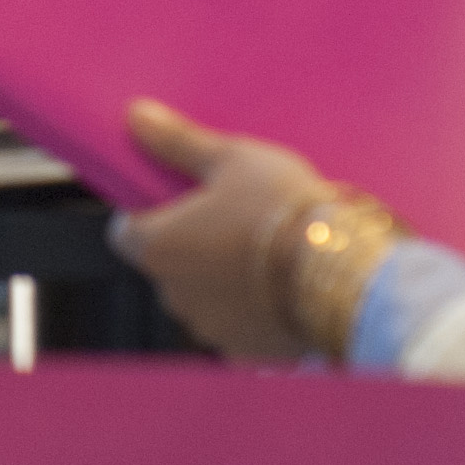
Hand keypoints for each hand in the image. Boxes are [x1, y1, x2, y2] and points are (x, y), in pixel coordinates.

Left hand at [107, 99, 333, 360]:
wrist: (339, 269)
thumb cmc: (280, 208)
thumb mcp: (231, 159)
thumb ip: (177, 142)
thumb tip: (135, 116)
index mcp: (158, 246)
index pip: (125, 231)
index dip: (149, 212)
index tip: (182, 198)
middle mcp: (172, 294)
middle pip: (166, 263)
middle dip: (191, 243)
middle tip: (234, 216)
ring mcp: (207, 325)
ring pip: (200, 295)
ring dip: (218, 277)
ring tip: (263, 249)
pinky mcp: (242, 348)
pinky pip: (233, 322)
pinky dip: (247, 307)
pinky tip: (277, 283)